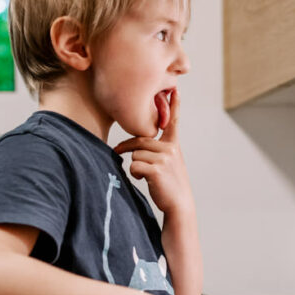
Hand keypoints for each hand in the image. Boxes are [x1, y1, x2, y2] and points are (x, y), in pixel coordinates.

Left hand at [114, 88, 193, 215]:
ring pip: (135, 154)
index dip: (174, 105)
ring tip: (145, 175)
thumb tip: (134, 147)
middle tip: (116, 151)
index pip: (173, 122)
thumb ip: (158, 151)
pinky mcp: (156, 169)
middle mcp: (170, 149)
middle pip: (139, 141)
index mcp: (173, 145)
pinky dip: (134, 174)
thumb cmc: (170, 184)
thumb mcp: (169, 163)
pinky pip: (134, 166)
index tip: (175, 89)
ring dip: (135, 165)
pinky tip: (144, 180)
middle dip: (126, 147)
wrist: (179, 204)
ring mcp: (164, 159)